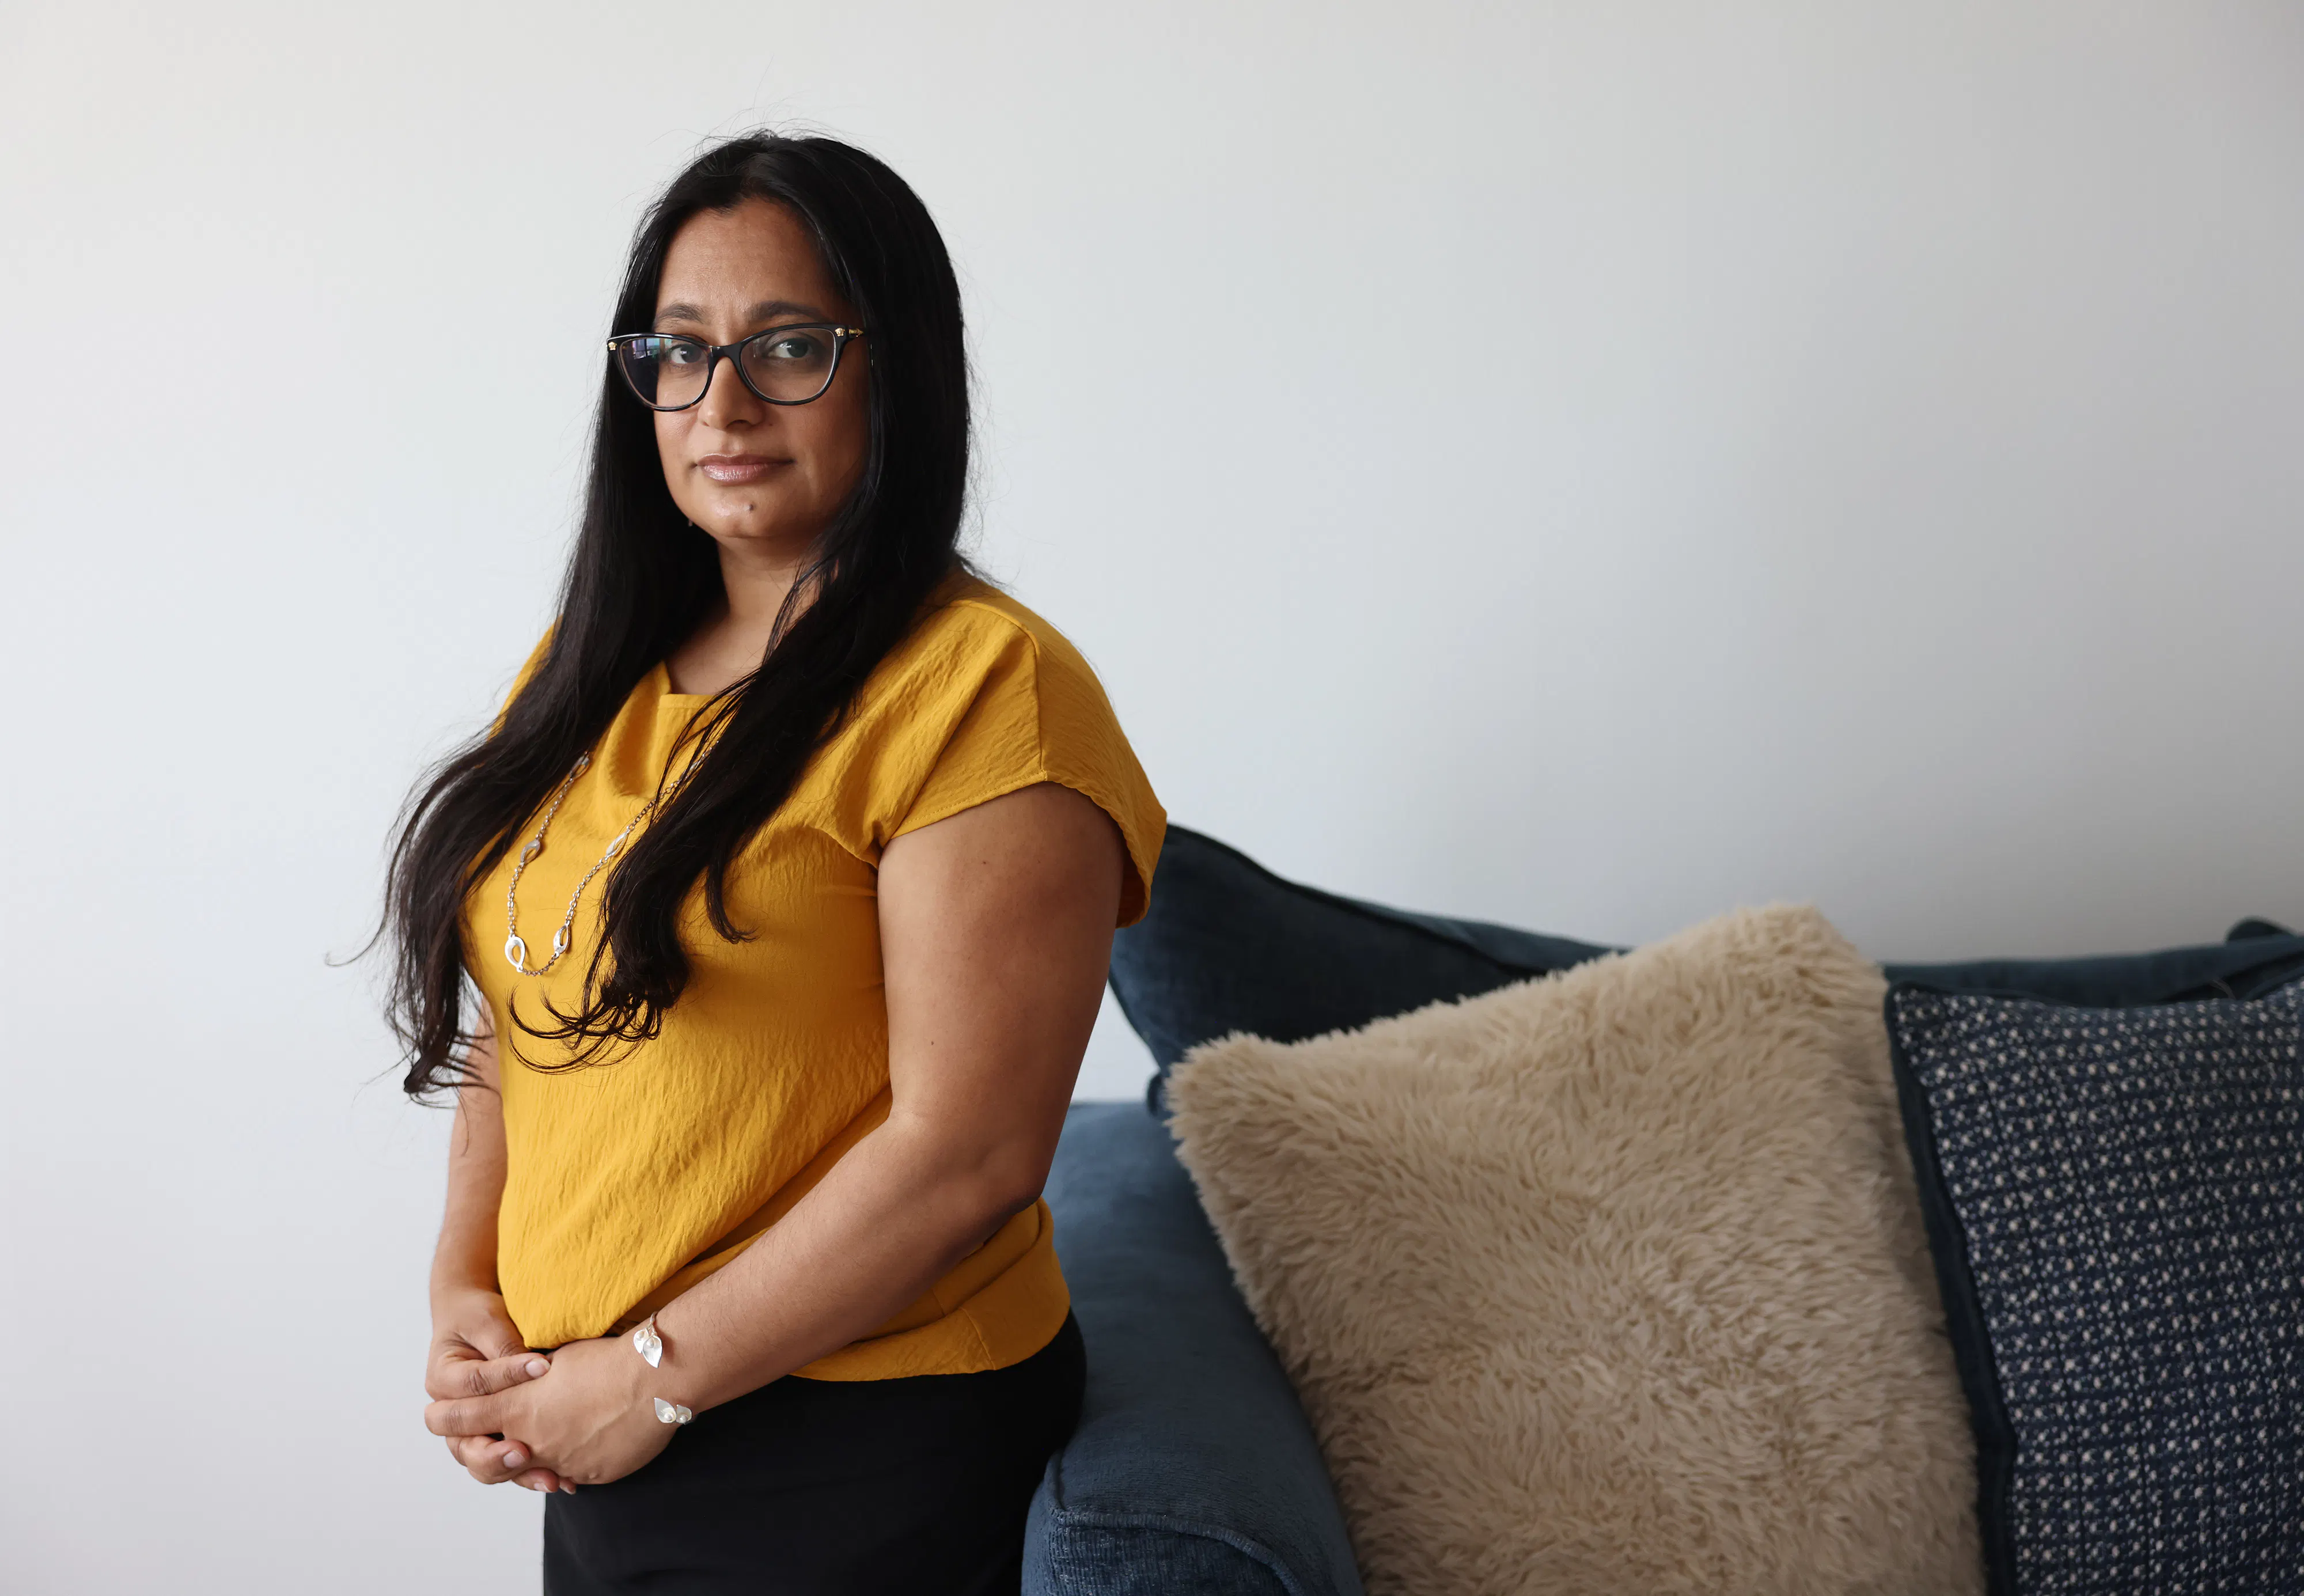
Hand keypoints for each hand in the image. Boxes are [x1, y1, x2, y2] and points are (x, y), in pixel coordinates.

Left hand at [425, 1329, 678, 1487]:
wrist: (657, 1379)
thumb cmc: (606, 1358)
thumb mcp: (554, 1359)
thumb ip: (525, 1375)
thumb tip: (517, 1377)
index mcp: (517, 1408)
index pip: (461, 1418)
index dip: (443, 1417)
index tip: (434, 1415)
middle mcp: (532, 1442)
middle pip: (487, 1462)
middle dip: (484, 1452)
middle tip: (490, 1441)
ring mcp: (562, 1463)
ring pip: (531, 1471)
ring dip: (530, 1460)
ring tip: (542, 1443)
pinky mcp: (593, 1474)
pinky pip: (570, 1475)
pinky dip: (569, 1462)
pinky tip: (584, 1443)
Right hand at [427, 1281, 569, 1493]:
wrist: (473, 1322)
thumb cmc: (477, 1316)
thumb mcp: (487, 1320)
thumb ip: (504, 1344)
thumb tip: (534, 1368)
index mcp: (443, 1379)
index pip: (473, 1384)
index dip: (507, 1374)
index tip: (543, 1365)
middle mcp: (453, 1412)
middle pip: (464, 1446)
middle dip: (494, 1454)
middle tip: (525, 1450)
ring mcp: (473, 1430)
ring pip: (485, 1463)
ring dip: (517, 1473)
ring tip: (551, 1477)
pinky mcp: (497, 1436)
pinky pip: (510, 1461)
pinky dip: (533, 1472)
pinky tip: (563, 1479)